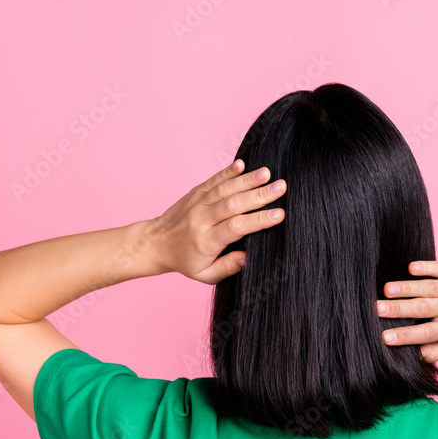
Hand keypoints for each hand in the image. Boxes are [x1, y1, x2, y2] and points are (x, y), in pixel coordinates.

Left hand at [151, 160, 286, 283]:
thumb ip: (228, 268)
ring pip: (224, 189)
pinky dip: (227, 171)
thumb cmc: (186, 261)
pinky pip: (213, 180)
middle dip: (258, 195)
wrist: (156, 243)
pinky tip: (242, 164)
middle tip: (281, 187)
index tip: (279, 215)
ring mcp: (198, 203)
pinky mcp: (196, 192)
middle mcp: (202, 219)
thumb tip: (248, 258)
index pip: (236, 228)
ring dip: (247, 180)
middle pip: (233, 204)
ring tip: (267, 173)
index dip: (258, 220)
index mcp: (206, 241)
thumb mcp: (205, 274)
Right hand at [376, 260, 437, 362]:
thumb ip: (436, 352)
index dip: (406, 335)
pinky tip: (410, 268)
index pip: (426, 333)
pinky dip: (426, 267)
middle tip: (377, 309)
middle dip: (400, 309)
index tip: (384, 337)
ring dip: (408, 288)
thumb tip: (414, 356)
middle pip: (425, 308)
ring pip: (429, 287)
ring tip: (387, 290)